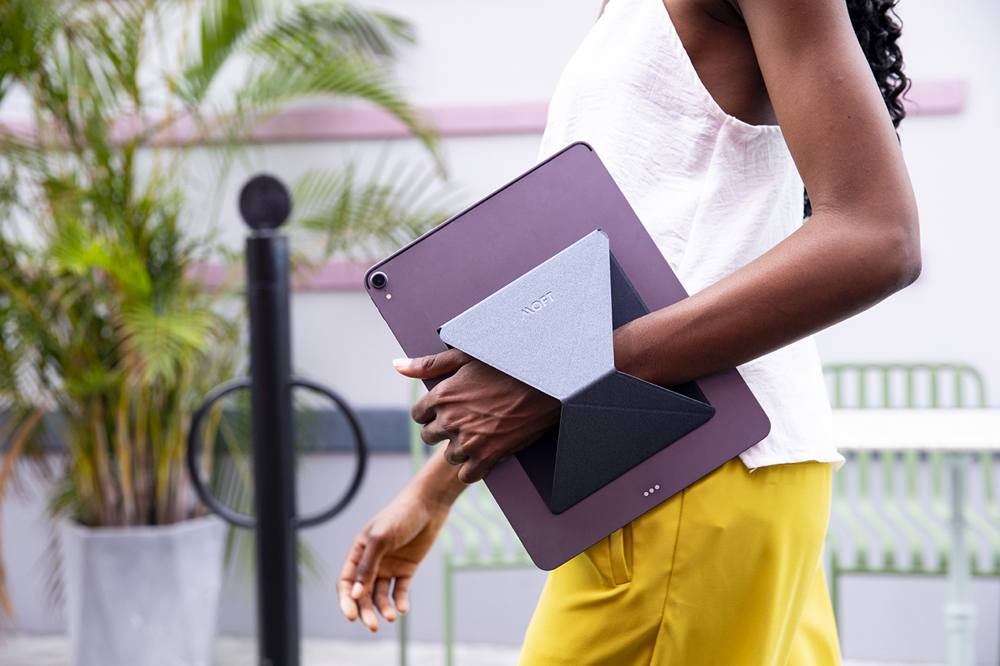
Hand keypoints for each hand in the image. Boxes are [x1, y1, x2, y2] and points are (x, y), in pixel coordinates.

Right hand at [337, 479, 450, 630]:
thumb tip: (356, 594)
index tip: (352, 616)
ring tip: (391, 616)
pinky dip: (400, 601)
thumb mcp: (380, 538)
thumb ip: (367, 566)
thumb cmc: (400, 516)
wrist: (428, 506)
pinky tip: (403, 608)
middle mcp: (371, 563)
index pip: (346, 583)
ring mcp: (388, 567)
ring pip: (380, 595)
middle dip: (365, 611)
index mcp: (358, 552)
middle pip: (363, 594)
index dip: (346, 601)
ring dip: (383, 608)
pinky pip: (400, 590)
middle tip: (373, 626)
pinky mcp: (406, 569)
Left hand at [394, 350, 560, 482]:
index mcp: (442, 395)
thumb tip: (397, 365)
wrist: (545, 385)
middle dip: (443, 430)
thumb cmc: (506, 366)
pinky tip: (485, 454)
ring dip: (459, 449)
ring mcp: (467, 440)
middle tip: (465, 420)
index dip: (432, 412)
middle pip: (429, 436)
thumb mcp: (465, 357)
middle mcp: (450, 420)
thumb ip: (427, 364)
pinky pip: (466, 475)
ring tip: (479, 434)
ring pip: (448, 456)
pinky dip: (473, 468)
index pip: (418, 414)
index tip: (449, 408)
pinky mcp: (487, 457)